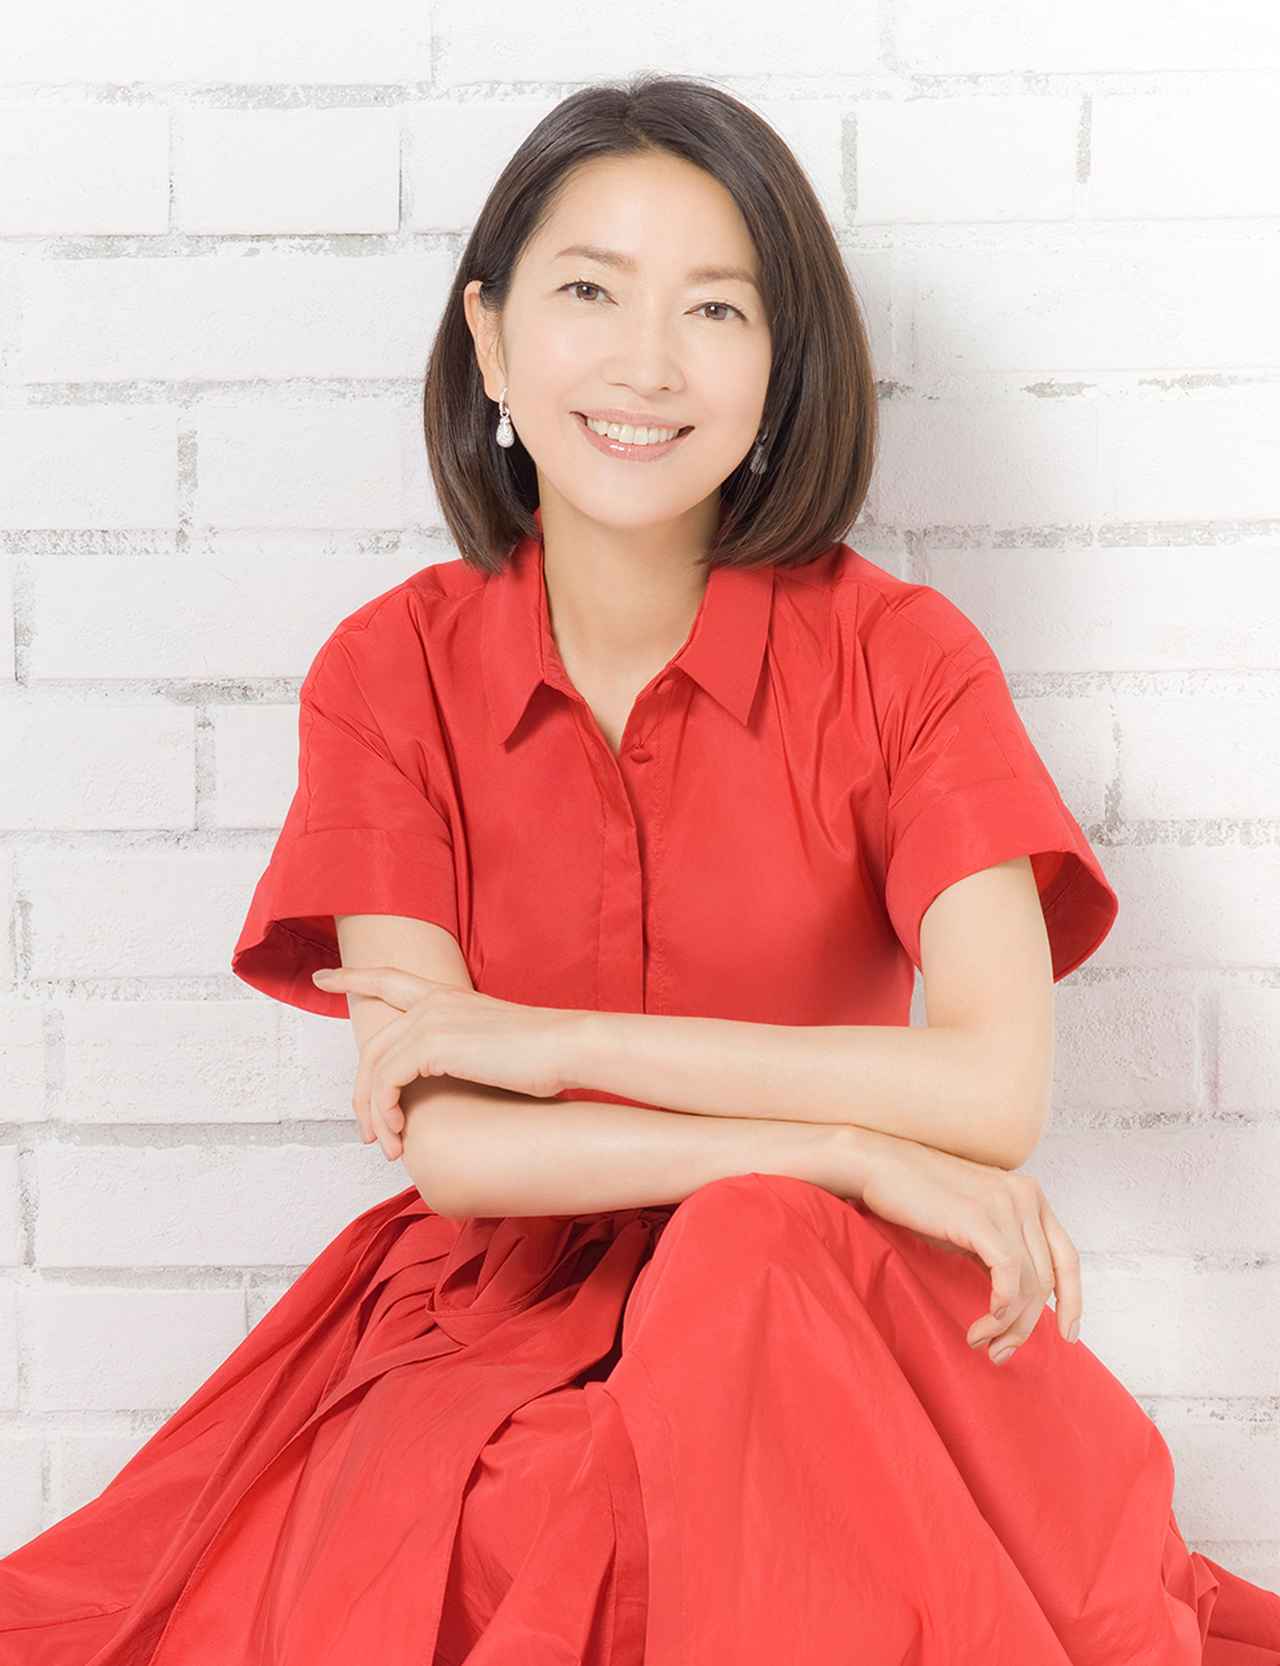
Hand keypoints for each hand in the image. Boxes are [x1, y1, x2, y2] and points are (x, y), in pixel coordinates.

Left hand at [310, 965, 577, 1159]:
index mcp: (447, 996)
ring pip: (374, 1069)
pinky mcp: (430, 1045)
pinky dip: (386, 1113)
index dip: (353, 978)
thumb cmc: (544, 1054)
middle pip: (372, 1045)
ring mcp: (429, 1020)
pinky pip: (386, 1082)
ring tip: (386, 1146)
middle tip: (366, 1131)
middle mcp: (432, 1002)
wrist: (567, 1047)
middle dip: (361, 1093)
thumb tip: (456, 1080)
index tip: (322, 977)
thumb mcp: (494, 1045)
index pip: (388, 978)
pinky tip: (399, 1133)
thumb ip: (464, 1051)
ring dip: (374, 1114)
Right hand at [853, 1135, 1081, 1365]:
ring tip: (983, 1343)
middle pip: (1048, 1279)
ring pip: (1030, 1285)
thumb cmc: (918, 1198)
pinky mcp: (982, 1219)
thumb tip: (1016, 1300)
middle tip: (1001, 1353)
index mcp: (1029, 1195)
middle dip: (1027, 1326)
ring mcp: (1006, 1206)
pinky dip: (1000, 1312)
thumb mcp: (972, 1223)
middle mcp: (1026, 1197)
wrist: (878, 1164)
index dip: (1073, 1300)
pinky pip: (1008, 1279)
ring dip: (1009, 1327)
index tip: (1067, 1335)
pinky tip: (980, 1327)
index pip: (1068, 1257)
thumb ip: (1000, 1249)